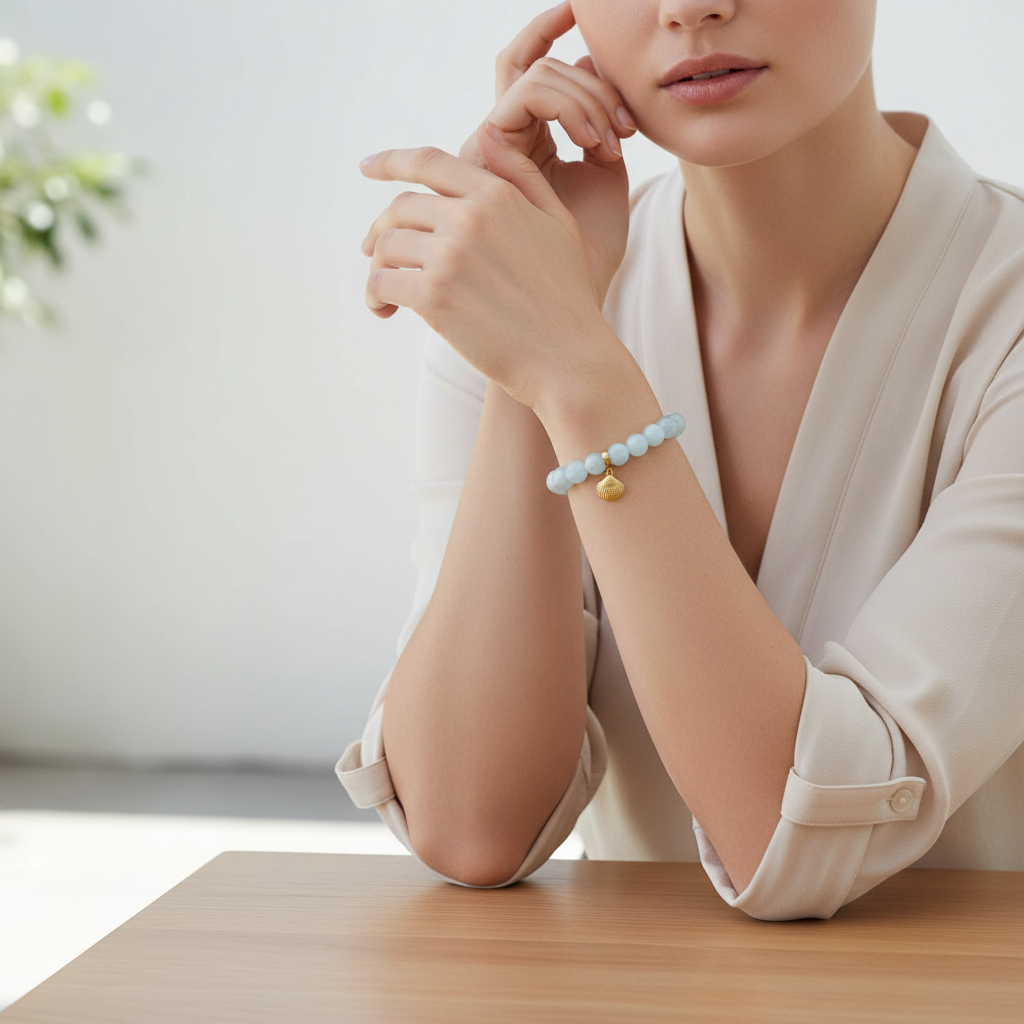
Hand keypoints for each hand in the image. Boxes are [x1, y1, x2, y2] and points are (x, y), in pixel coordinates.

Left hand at [359, 126, 617, 410]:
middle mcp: (470, 218)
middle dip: (381, 231)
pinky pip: (382, 283)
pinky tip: (385, 311)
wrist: (568, 358)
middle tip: (376, 256)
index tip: (366, 167)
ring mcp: (450, 256)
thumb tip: (484, 134)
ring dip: (379, 269)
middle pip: (400, 209)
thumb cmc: (567, 296)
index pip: (428, 163)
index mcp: (496, 195)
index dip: (390, 161)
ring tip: (387, 295)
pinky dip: (376, 297)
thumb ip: (521, 178)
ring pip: (385, 247)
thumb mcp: (557, 224)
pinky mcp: (434, 296)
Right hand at [458, 2, 631, 304]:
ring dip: (587, 96)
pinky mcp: (485, 156)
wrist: (573, 299)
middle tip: (627, 126)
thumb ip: (602, 126)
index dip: (549, 27)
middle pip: (529, 61)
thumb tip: (595, 62)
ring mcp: (488, 147)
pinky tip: (597, 143)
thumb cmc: (588, 253)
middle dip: (590, 78)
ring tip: (613, 143)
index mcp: (526, 142)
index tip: (583, 10)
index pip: (529, 66)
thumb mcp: (605, 180)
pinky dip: (570, 106)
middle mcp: (499, 141)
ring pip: (533, 75)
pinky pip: (525, 96)